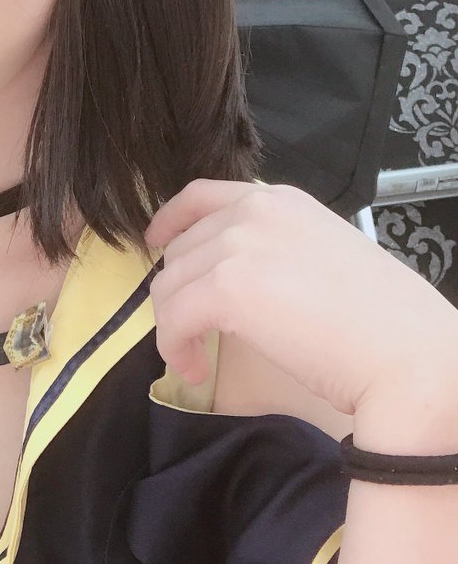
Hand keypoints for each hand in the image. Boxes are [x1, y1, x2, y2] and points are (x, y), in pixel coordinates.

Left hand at [144, 179, 457, 418]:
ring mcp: (238, 245)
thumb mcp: (323, 257)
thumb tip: (237, 277)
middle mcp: (255, 211)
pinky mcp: (226, 288)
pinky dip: (173, 347)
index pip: (202, 194)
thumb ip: (277, 250)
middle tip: (194, 330)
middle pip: (180, 248)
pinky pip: (172, 318)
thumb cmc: (381, 322)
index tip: (155, 243)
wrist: (407, 356)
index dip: (169, 219)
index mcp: (281, 200)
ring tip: (197, 358)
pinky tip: (194, 369)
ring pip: (169, 284)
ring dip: (175, 325)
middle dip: (178, 291)